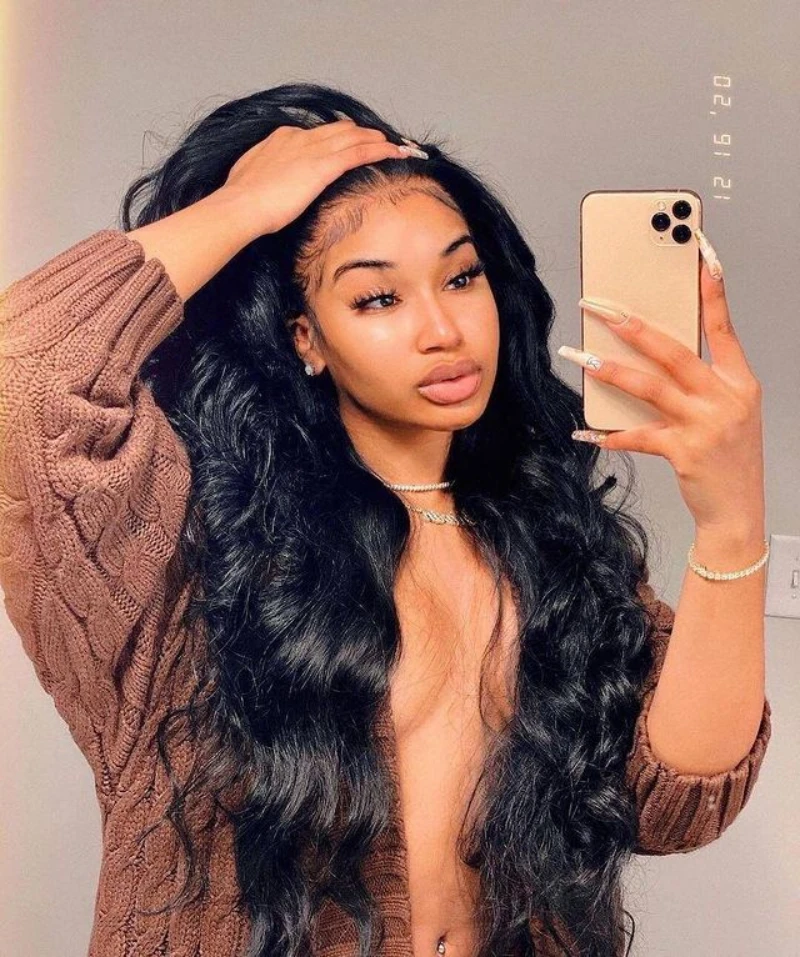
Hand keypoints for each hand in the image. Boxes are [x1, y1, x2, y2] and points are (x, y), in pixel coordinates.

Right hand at [220, 119, 418, 242]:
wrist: (240, 206)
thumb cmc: (242, 202)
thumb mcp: (254, 181)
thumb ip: (270, 179)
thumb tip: (275, 188)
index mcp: (283, 139)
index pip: (318, 134)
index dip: (338, 137)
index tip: (348, 143)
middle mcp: (300, 138)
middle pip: (340, 130)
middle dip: (362, 134)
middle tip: (380, 139)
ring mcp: (313, 150)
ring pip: (354, 137)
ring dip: (376, 140)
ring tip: (394, 145)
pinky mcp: (323, 166)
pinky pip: (358, 153)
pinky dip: (378, 151)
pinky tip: (393, 153)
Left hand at [560, 248, 764, 532]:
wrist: (739, 512)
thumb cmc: (729, 458)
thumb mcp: (728, 413)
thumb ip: (697, 384)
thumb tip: (647, 356)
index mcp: (739, 381)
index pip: (723, 326)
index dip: (711, 290)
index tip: (700, 254)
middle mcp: (726, 398)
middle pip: (674, 351)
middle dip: (633, 326)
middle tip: (600, 308)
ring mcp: (707, 425)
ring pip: (651, 387)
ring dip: (610, 371)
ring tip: (580, 357)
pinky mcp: (685, 453)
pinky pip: (638, 436)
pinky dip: (610, 434)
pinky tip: (585, 432)